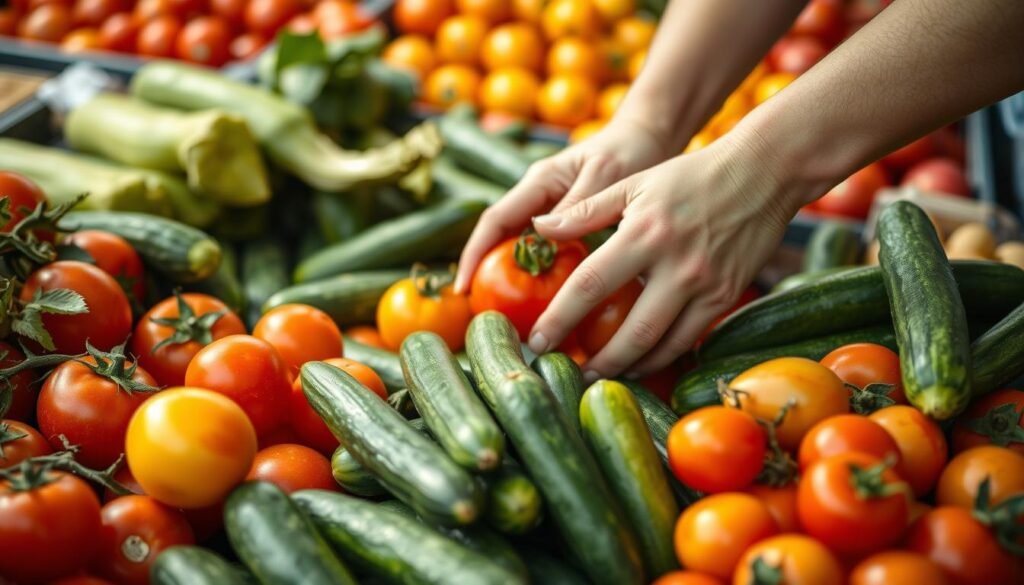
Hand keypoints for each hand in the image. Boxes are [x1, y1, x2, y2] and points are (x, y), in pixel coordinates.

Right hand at [454, 117, 673, 292]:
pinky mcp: (568, 226)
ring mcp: (551, 212)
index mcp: (540, 181)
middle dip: (485, 274)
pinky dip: (542, 278)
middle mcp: (538, 197)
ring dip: (512, 281)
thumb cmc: (629, 151)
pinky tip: (547, 307)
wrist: (647, 139)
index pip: (495, 220)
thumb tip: (541, 232)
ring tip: (510, 319)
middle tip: (483, 314)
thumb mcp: (607, 174)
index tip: (463, 287)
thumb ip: (579, 202)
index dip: (474, 254)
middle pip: (500, 239)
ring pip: (522, 250)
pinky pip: (547, 254)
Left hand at [526, 131, 806, 379]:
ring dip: (629, 366)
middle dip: (597, 360)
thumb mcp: (633, 183)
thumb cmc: (690, 175)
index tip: (538, 341)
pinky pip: (690, 339)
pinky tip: (642, 362)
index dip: (560, 318)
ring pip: (662, 344)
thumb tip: (539, 229)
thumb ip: (585, 210)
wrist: (763, 173)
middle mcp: (675, 264)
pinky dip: (663, 356)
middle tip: (573, 373)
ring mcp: (705, 285)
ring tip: (602, 375)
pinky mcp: (727, 296)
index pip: (590, 285)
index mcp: (643, 232)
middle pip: (629, 330)